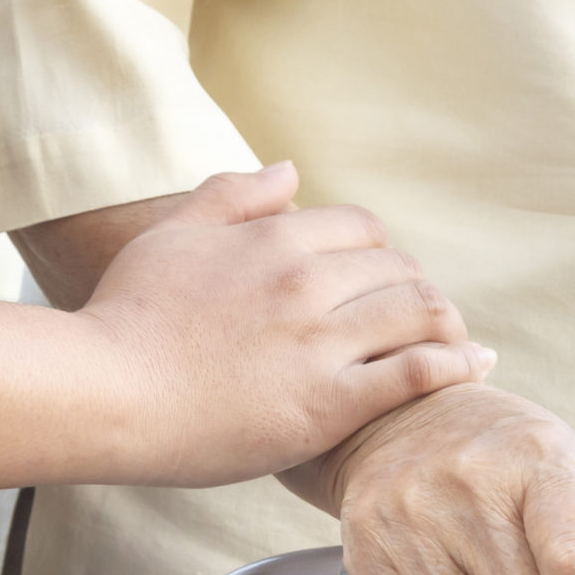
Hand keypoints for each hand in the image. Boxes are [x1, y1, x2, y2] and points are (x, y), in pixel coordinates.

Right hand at [76, 163, 495, 485]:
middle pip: (399, 270)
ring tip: (454, 339)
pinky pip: (415, 373)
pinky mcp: (328, 404)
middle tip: (421, 316)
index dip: (379, 253)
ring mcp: (320, 344)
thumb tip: (291, 170)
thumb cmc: (124, 319)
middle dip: (415, 289)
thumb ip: (232, 196)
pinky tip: (473, 364)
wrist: (101, 394)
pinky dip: (455, 364)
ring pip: (418, 312)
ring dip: (444, 323)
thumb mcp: (171, 238)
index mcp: (273, 240)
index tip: (379, 280)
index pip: (363, 229)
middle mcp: (306, 282)